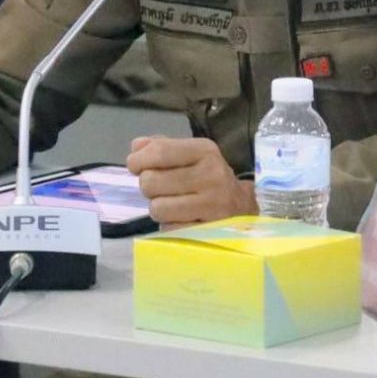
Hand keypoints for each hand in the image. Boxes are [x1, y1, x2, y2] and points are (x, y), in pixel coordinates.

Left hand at [126, 136, 257, 225]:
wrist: (242, 207)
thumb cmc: (209, 177)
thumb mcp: (192, 154)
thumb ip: (162, 146)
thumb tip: (136, 146)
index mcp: (205, 151)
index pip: (160, 151)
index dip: (138, 160)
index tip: (134, 166)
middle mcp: (211, 175)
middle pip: (151, 181)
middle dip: (148, 186)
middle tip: (159, 188)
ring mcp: (211, 205)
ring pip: (157, 208)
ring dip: (158, 207)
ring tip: (171, 204)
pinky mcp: (208, 231)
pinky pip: (168, 229)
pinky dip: (169, 225)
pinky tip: (181, 218)